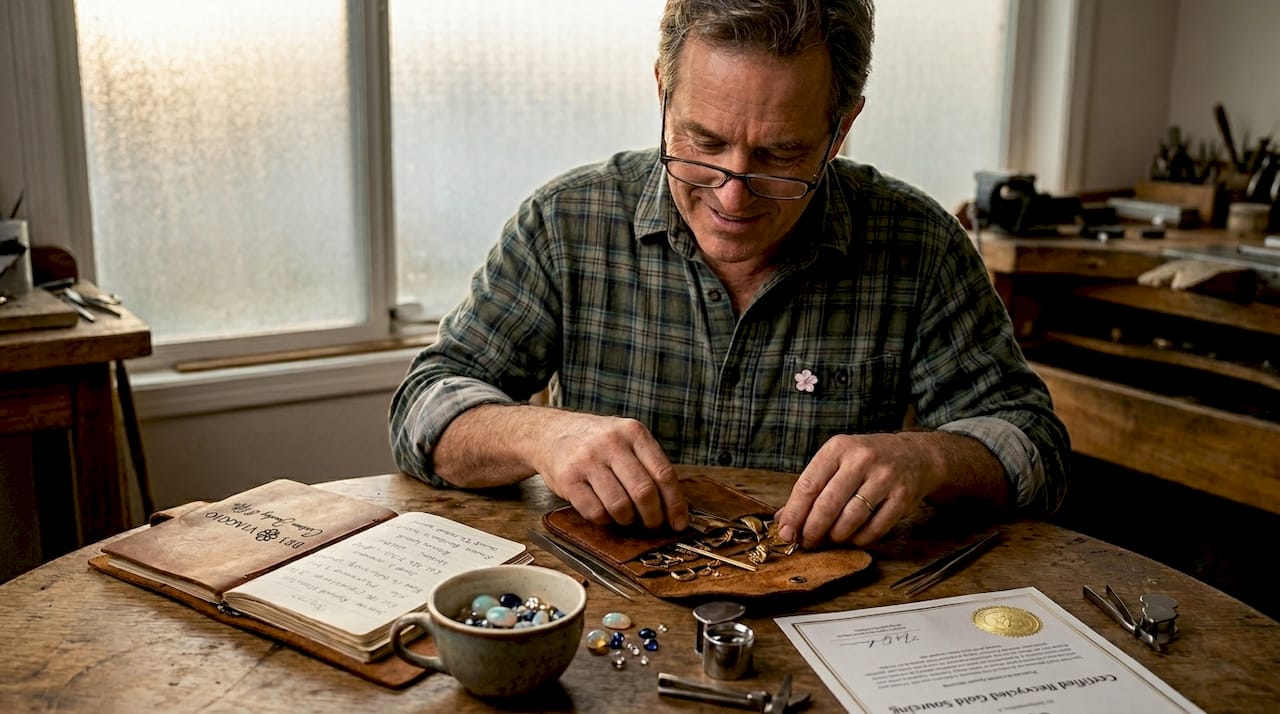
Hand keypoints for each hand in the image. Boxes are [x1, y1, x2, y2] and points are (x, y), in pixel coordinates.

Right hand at [532, 411, 688, 531]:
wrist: (549, 433)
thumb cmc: (596, 442)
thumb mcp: (625, 439)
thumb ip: (648, 464)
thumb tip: (674, 507)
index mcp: (633, 432)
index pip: (664, 473)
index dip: (675, 504)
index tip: (679, 523)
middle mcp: (611, 443)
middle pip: (644, 492)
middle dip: (653, 517)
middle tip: (653, 525)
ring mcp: (588, 460)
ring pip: (620, 506)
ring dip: (628, 521)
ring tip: (627, 518)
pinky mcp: (568, 479)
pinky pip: (595, 512)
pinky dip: (606, 521)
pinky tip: (606, 514)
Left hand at [773, 433, 940, 548]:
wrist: (915, 456)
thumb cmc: (867, 461)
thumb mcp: (838, 461)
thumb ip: (812, 487)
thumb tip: (783, 520)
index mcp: (838, 448)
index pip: (808, 485)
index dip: (794, 513)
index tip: (785, 532)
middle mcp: (861, 459)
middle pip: (827, 504)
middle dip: (812, 530)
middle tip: (807, 542)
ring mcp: (884, 478)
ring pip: (850, 519)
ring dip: (836, 536)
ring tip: (830, 539)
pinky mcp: (902, 497)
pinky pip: (874, 529)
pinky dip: (859, 539)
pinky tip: (853, 538)